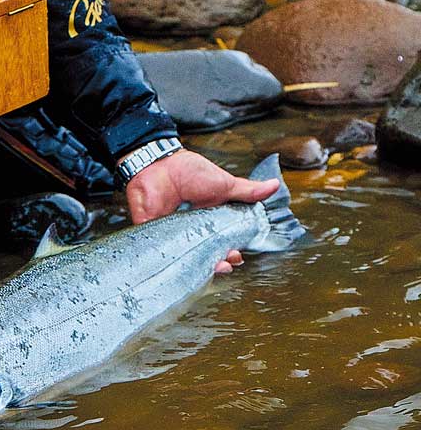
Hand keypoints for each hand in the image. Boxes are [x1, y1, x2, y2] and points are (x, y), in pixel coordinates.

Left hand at [123, 148, 279, 273]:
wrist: (160, 163)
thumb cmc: (190, 171)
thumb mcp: (223, 183)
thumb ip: (247, 191)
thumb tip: (274, 186)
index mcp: (211, 220)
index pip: (224, 243)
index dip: (232, 252)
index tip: (238, 255)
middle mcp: (194, 230)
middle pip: (208, 255)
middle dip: (220, 262)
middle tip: (227, 260)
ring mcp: (174, 234)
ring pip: (188, 258)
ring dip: (201, 266)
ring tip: (213, 265)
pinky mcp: (154, 234)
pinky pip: (162, 254)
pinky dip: (172, 262)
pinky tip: (184, 265)